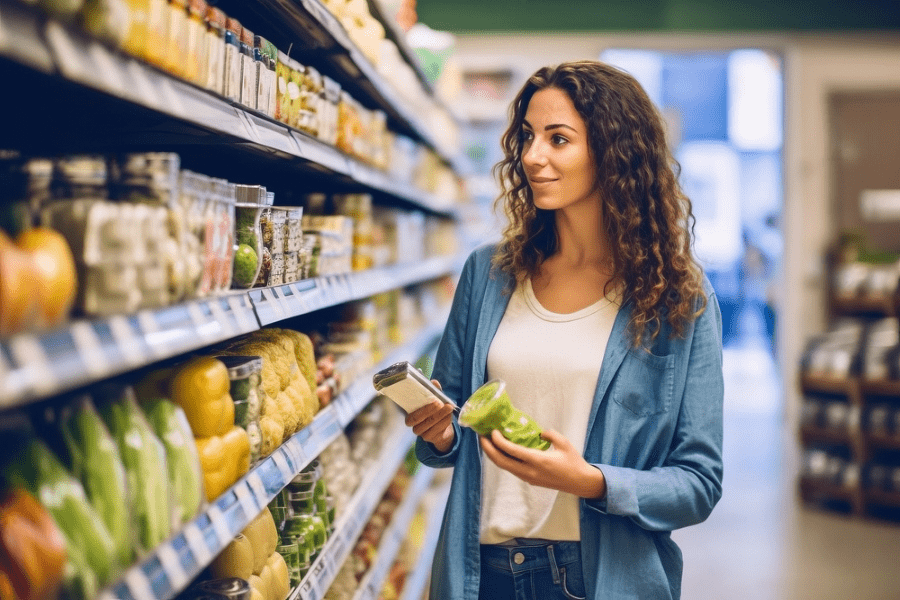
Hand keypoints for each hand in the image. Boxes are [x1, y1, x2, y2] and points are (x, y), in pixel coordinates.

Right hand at [404, 379, 455, 453]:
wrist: (442, 430)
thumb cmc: (435, 412)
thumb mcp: (434, 400)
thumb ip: (433, 391)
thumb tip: (434, 382)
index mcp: (411, 416)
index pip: (411, 415)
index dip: (422, 408)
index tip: (434, 399)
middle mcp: (414, 426)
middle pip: (419, 419)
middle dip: (430, 410)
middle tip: (440, 403)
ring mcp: (422, 434)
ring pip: (430, 424)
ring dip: (441, 415)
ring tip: (449, 407)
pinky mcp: (431, 438)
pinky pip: (438, 430)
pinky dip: (445, 421)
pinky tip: (450, 415)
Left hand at [480, 429, 606, 498]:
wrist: (579, 483)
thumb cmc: (573, 462)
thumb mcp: (564, 443)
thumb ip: (550, 434)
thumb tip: (538, 432)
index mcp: (538, 461)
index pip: (511, 451)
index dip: (498, 441)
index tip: (492, 431)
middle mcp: (529, 471)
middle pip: (501, 461)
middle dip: (488, 449)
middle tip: (481, 436)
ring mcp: (528, 477)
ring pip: (504, 467)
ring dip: (493, 455)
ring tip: (487, 442)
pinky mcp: (529, 480)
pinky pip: (511, 469)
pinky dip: (502, 459)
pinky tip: (501, 450)